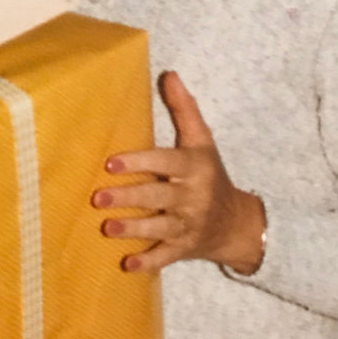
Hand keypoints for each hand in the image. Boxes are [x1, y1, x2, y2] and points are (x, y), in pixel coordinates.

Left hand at [91, 70, 265, 273]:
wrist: (239, 223)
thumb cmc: (212, 174)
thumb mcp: (202, 140)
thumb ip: (184, 108)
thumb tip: (168, 73)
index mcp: (195, 167)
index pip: (166, 162)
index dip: (140, 162)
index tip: (112, 162)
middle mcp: (193, 197)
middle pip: (158, 196)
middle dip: (129, 197)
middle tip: (98, 196)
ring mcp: (189, 225)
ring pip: (159, 228)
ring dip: (133, 229)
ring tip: (107, 227)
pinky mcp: (185, 248)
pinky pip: (167, 258)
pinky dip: (149, 263)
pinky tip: (127, 265)